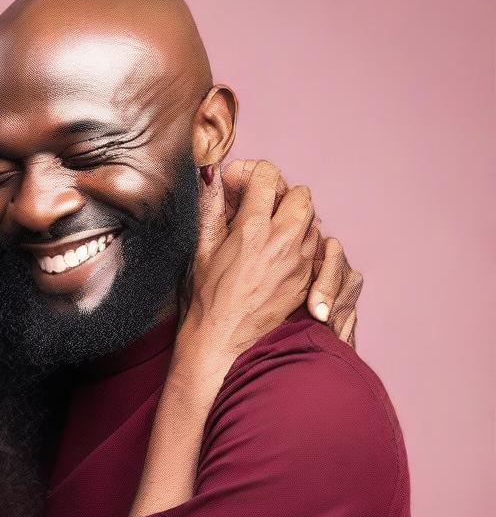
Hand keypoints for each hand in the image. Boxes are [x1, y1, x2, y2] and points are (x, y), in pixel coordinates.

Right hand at [181, 159, 318, 365]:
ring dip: (292, 220)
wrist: (223, 342)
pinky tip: (277, 257)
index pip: (267, 175)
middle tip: (258, 210)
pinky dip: (300, 245)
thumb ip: (211, 206)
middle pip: (299, 194)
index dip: (251, 174)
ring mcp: (300, 261)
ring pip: (311, 220)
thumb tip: (211, 174)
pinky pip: (315, 247)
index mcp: (252, 228)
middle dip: (279, 196)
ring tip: (267, 235)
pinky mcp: (308, 279)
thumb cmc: (206, 299)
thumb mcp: (202, 249)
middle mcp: (283, 241)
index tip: (238, 185)